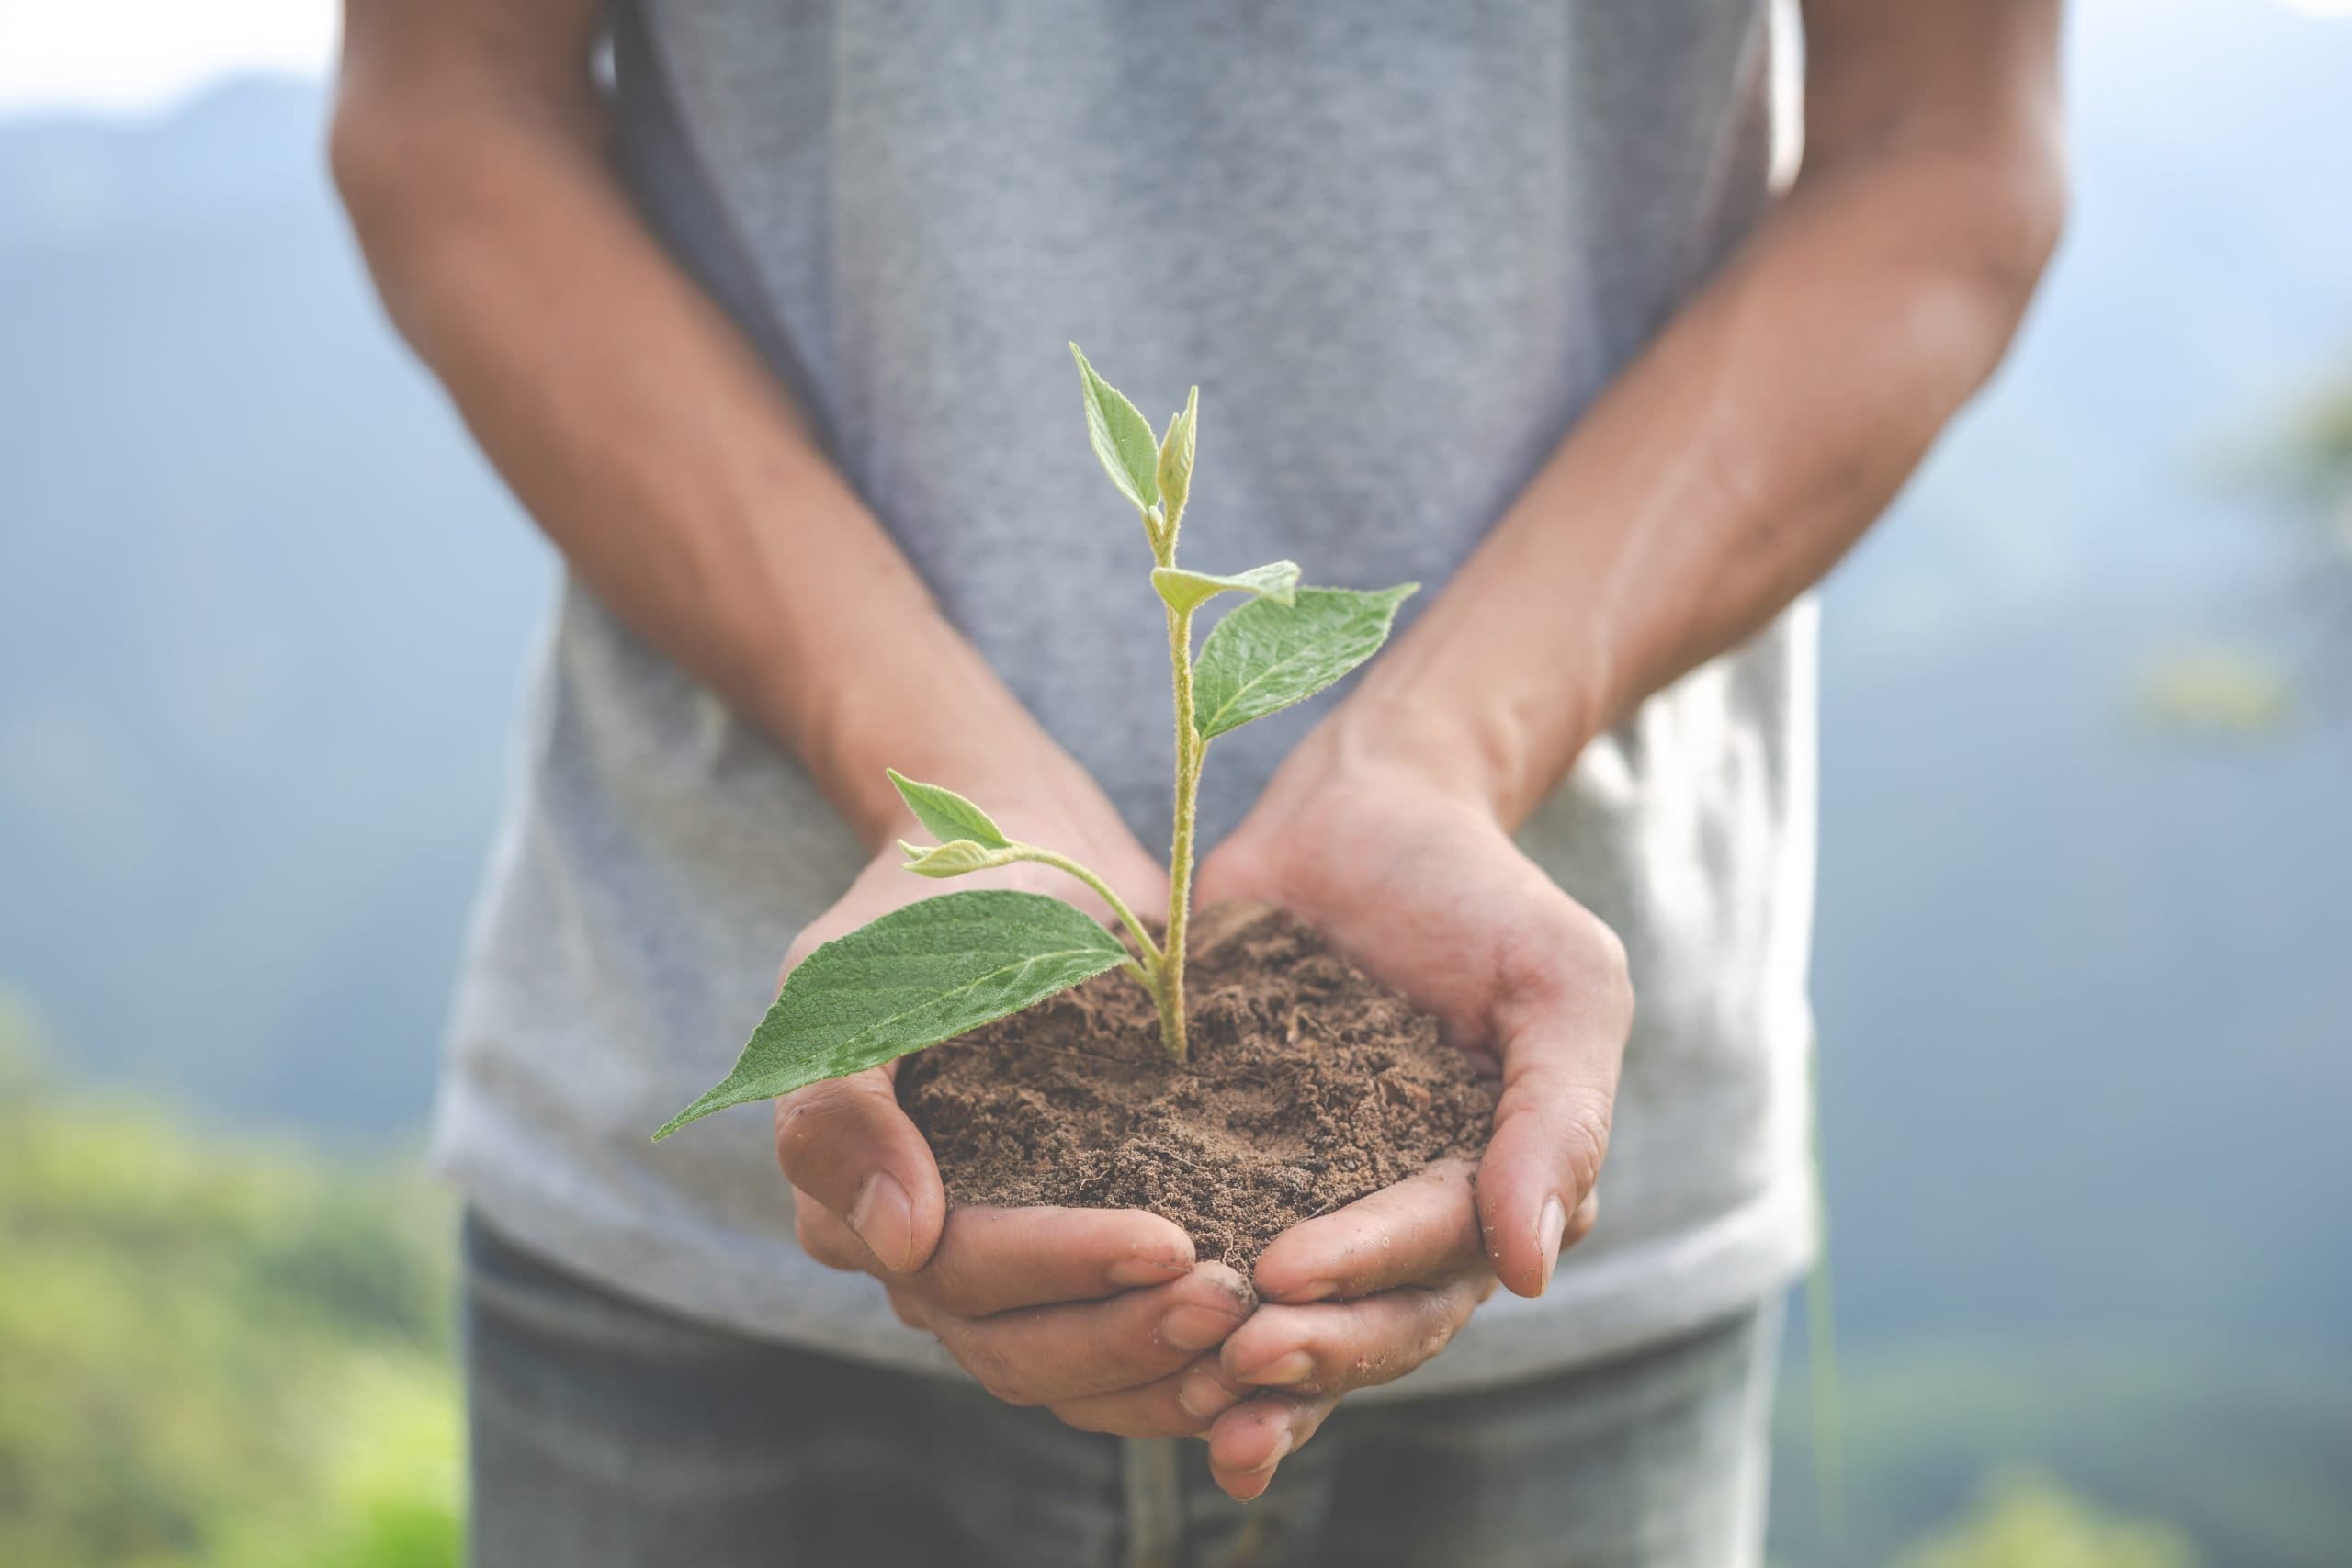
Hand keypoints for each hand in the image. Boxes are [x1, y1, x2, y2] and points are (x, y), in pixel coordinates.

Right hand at [774, 781, 1256, 1433]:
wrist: (1026, 859)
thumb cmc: (934, 908)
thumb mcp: (858, 975)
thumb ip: (844, 1103)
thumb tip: (899, 1243)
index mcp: (853, 1207)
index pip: (960, 1274)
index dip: (1062, 1268)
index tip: (1169, 1242)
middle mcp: (924, 1262)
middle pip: (1018, 1350)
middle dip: (1125, 1337)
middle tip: (1229, 1300)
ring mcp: (1009, 1271)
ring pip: (1075, 1376)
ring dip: (1164, 1376)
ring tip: (1260, 1344)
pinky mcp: (1084, 1264)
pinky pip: (1125, 1355)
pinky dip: (1186, 1371)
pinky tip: (1267, 1361)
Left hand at [1187, 737, 1630, 1496]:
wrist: (1361, 811)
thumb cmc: (1477, 893)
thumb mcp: (1558, 983)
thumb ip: (1560, 1118)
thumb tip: (1534, 1270)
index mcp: (1490, 1196)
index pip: (1434, 1261)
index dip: (1365, 1278)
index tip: (1287, 1277)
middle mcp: (1403, 1226)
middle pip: (1365, 1323)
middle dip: (1305, 1355)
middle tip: (1230, 1360)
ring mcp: (1312, 1204)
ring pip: (1291, 1322)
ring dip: (1243, 1373)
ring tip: (1186, 1395)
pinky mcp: (1223, 1168)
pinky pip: (1200, 1250)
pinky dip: (1170, 1316)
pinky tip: (1124, 1350)